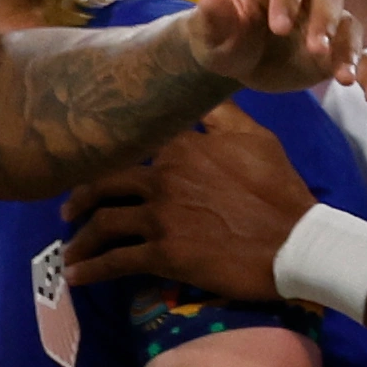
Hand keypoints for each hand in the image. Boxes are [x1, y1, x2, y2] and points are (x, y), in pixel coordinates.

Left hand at [62, 107, 318, 303]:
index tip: (91, 165)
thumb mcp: (256, 137)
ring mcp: (161, 217)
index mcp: (181, 146)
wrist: (296, 242)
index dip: (106, 153)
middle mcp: (162, 176)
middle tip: (69, 211)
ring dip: (81, 239)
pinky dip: (91, 270)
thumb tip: (202, 89)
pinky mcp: (163, 254)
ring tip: (71, 250)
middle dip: (80, 197)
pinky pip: (116, 261)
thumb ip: (221, 114)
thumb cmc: (280, 190)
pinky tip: (77, 278)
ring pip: (103, 223)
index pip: (130, 142)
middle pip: (103, 182)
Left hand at [188, 0, 366, 98]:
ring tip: (344, 79)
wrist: (235, 57)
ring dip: (351, 51)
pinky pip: (363, 58)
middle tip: (316, 51)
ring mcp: (326, 22)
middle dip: (325, 22)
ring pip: (349, 26)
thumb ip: (211, 17)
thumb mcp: (208, 32)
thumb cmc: (220, 37)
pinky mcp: (337, 51)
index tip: (277, 29)